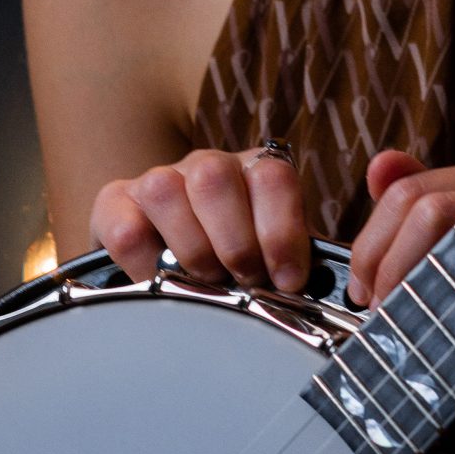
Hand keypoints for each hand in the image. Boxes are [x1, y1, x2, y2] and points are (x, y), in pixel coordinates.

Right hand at [89, 145, 311, 291]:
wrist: (167, 268)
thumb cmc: (233, 267)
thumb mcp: (274, 260)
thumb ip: (299, 264)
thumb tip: (340, 287)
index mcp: (255, 173)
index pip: (273, 176)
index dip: (282, 232)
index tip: (288, 281)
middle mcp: (206, 166)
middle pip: (215, 177)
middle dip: (235, 244)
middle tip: (243, 282)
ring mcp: (157, 179)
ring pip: (166, 191)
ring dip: (190, 250)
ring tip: (205, 283)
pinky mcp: (114, 204)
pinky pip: (124, 227)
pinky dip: (144, 265)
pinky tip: (160, 283)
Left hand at [349, 148, 454, 383]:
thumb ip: (421, 208)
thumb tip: (379, 165)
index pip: (412, 191)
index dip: (371, 242)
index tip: (361, 287)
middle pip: (427, 209)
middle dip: (384, 264)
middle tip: (376, 308)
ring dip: (414, 291)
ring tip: (402, 324)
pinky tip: (449, 342)